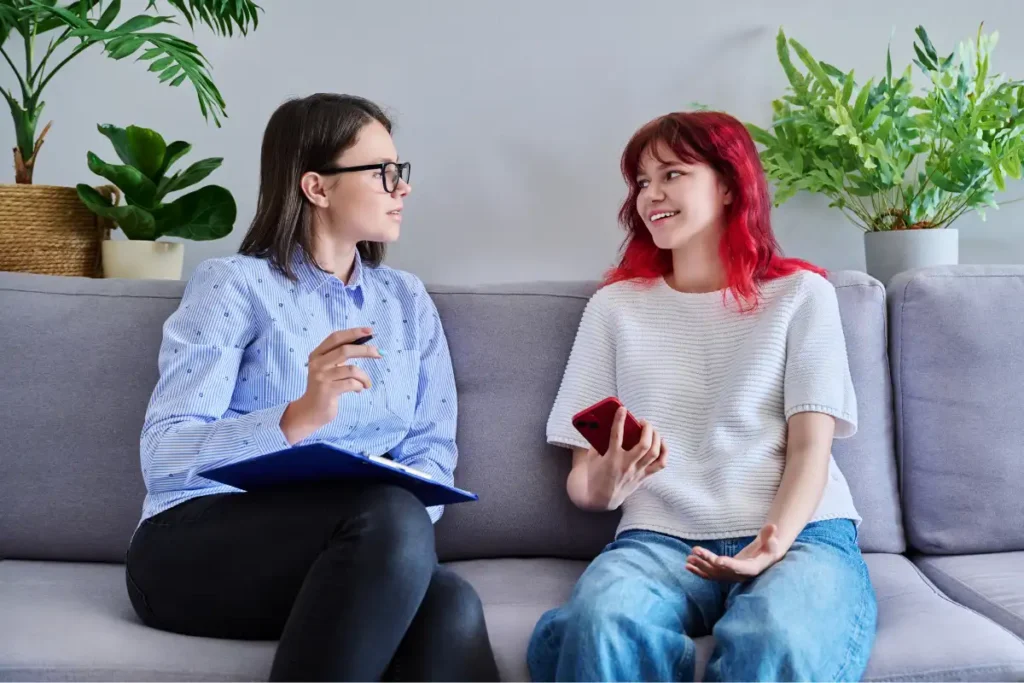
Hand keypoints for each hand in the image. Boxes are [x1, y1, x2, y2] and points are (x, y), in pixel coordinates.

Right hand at [281, 327, 380, 442]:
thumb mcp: (330, 369)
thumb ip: (342, 357)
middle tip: (379, 354)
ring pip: (351, 370)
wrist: (311, 411)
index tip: (370, 331)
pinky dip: (359, 386)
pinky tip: (358, 390)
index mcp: (317, 354)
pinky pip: (351, 384)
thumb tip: (370, 347)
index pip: (336, 338)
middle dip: (365, 350)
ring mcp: (321, 377)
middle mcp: (317, 363)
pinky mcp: (327, 390)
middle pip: (345, 350)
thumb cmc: (326, 388)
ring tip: (366, 384)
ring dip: (364, 377)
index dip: (353, 333)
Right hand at [570, 406, 667, 510]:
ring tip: (651, 430)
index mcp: (611, 458)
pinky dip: (664, 451)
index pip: (617, 435)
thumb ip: (598, 441)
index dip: (620, 420)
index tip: (622, 408)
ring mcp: (637, 471)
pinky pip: (660, 464)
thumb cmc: (595, 475)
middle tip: (642, 421)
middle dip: (646, 429)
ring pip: (654, 452)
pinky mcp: (644, 476)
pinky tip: (661, 443)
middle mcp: (626, 465)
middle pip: (644, 444)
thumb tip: (604, 424)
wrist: (600, 498)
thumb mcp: (592, 457)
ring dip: (656, 437)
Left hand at [685, 523, 782, 581]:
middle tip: (696, 551)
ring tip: (688, 558)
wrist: (764, 559)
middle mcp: (739, 575)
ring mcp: (730, 576)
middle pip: (721, 570)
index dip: (728, 564)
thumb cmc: (768, 550)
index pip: (738, 567)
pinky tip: (687, 566)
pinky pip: (709, 575)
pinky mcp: (724, 574)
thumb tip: (773, 526)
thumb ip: (769, 535)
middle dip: (708, 561)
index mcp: (751, 568)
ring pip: (713, 573)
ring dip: (700, 566)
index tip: (717, 561)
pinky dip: (698, 571)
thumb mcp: (771, 543)